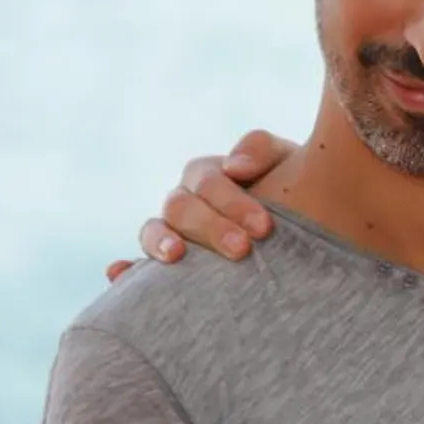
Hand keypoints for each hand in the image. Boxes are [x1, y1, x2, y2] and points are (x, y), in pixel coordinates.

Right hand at [105, 129, 293, 279]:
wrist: (306, 223)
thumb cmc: (295, 190)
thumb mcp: (286, 161)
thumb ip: (262, 149)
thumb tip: (235, 166)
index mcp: (209, 176)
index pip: (206, 181)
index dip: (232, 202)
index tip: (264, 226)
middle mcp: (186, 202)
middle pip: (180, 206)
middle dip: (210, 227)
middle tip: (242, 248)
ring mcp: (173, 233)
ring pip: (152, 230)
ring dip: (160, 241)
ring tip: (177, 256)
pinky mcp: (169, 264)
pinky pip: (137, 269)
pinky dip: (124, 271)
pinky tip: (116, 274)